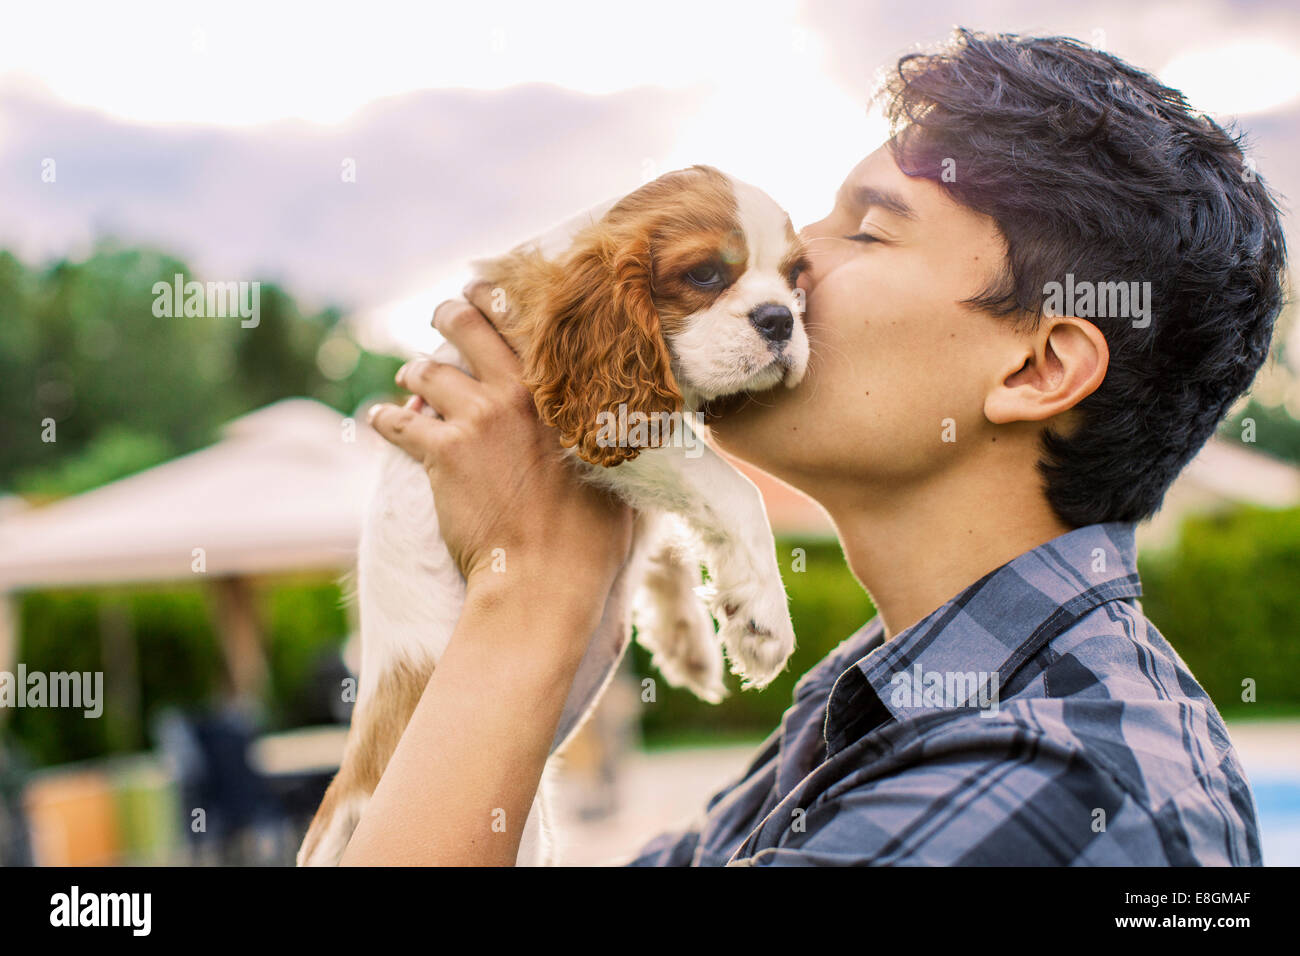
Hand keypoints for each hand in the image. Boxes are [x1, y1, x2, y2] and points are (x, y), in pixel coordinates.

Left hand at [367, 283, 633, 625]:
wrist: (544, 576)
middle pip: (468, 326)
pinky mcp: (440, 452)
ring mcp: (476, 418)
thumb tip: (634, 429)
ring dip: (416, 372)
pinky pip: (398, 421)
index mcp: (563, 392)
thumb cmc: (590, 537)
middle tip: (443, 314)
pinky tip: (379, 420)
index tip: (487, 290)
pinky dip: (385, 419)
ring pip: (427, 371)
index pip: (527, 322)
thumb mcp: (618, 472)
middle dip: (450, 314)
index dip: (500, 298)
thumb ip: (609, 437)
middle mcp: (517, 393)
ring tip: (411, 376)